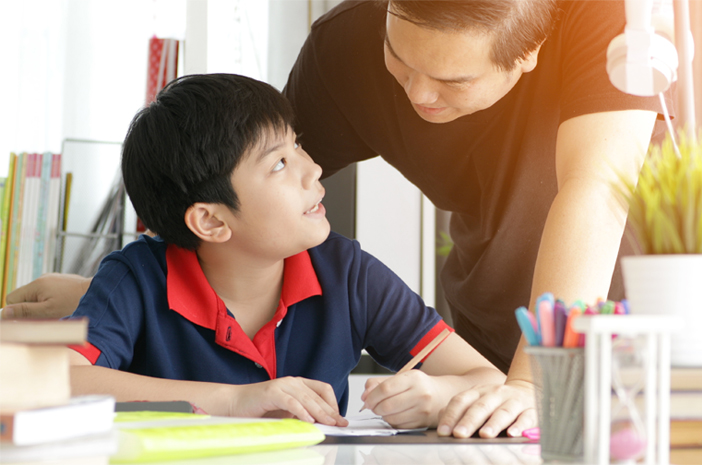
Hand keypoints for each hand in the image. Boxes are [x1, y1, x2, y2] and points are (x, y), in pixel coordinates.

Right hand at [2, 273, 91, 318]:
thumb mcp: (47, 312)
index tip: (28, 319)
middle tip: (45, 316)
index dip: (17, 311)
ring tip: (57, 311)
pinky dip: (51, 301)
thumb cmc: (74, 303)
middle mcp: (43, 279)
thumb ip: (25, 311)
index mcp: (36, 285)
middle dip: (30, 309)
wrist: (98, 292)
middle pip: (24, 297)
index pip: (11, 299)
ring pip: (36, 296)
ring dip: (41, 306)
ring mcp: (53, 279)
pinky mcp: (61, 282)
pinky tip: (63, 305)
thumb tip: (5, 313)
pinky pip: (48, 293)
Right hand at [230, 377, 348, 426]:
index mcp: (298, 384)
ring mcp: (282, 385)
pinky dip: (301, 412)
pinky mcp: (272, 392)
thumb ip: (301, 413)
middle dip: (330, 411)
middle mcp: (292, 382)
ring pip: (307, 399)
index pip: (323, 390)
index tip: (339, 417)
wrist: (235, 402)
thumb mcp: (286, 411)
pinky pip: (291, 402)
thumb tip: (321, 423)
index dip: (333, 403)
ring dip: (320, 413)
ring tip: (328, 423)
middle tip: (339, 423)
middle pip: (317, 396)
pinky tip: (308, 421)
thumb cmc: (259, 407)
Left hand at [360, 371, 442, 428]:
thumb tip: (365, 395)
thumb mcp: (401, 378)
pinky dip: (392, 422)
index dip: (372, 396)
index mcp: (413, 378)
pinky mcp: (422, 423)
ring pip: (391, 418)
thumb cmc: (418, 386)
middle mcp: (420, 394)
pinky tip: (395, 414)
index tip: (366, 400)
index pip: (386, 388)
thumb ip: (379, 383)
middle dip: (374, 407)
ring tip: (385, 409)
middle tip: (373, 406)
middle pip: (387, 405)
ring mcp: (422, 410)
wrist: (442, 395)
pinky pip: (399, 426)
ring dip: (382, 415)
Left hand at [436, 379, 536, 438]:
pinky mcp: (531, 410)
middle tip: (459, 434)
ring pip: (503, 411)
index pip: (461, 401)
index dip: (451, 416)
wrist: (526, 391)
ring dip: (493, 424)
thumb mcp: (476, 400)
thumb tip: (440, 421)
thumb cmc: (494, 402)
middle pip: (480, 407)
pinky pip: (526, 417)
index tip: (443, 432)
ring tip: (485, 435)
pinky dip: (520, 426)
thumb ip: (458, 410)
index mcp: (478, 391)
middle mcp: (495, 393)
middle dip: (469, 421)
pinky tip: (513, 434)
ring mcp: (514, 401)